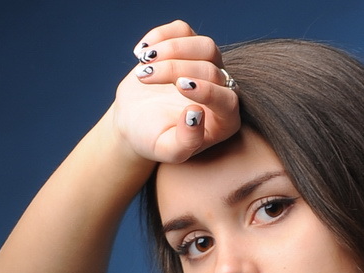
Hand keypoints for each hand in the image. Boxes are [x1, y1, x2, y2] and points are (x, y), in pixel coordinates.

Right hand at [110, 20, 239, 163]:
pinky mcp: (190, 46)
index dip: (207, 91)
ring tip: (143, 62)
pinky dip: (160, 36)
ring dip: (171, 48)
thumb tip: (197, 115)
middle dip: (175, 69)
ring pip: (204, 45)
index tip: (179, 86)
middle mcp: (222, 91)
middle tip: (145, 76)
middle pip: (211, 69)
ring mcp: (209, 66)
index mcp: (224, 121)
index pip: (228, 101)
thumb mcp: (166, 150)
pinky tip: (141, 54)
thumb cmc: (153, 139)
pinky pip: (183, 31)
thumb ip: (185, 142)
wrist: (134, 121)